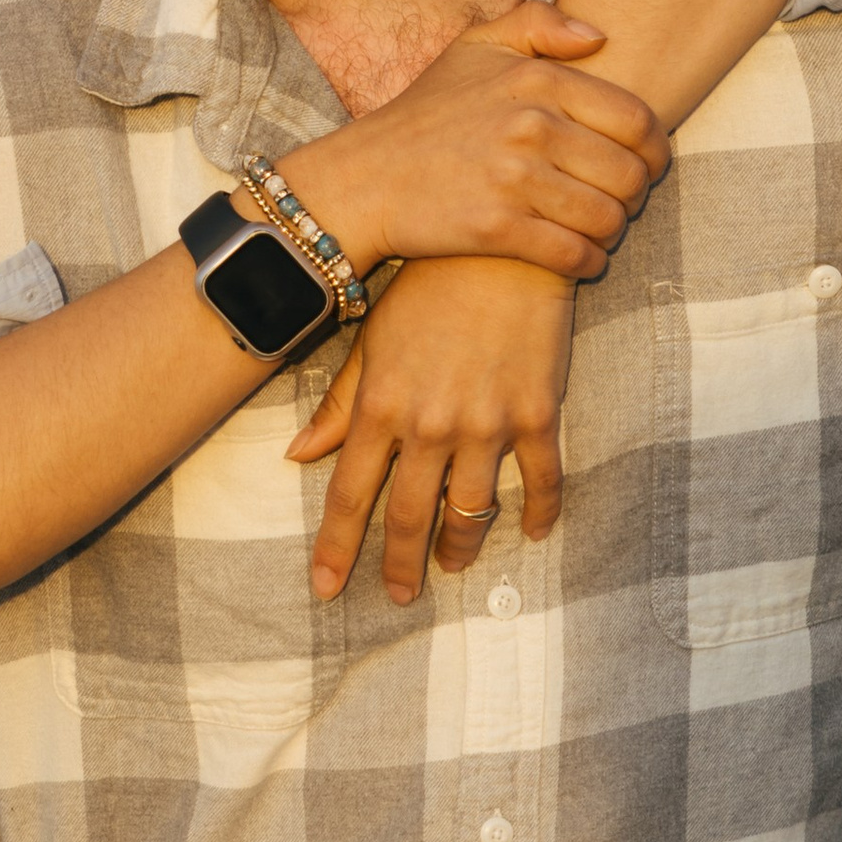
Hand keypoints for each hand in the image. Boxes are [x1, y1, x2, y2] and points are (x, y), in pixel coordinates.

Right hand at [284, 3, 668, 284]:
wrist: (363, 179)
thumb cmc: (425, 114)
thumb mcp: (473, 48)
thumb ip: (537, 24)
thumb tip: (598, 35)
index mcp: (538, 81)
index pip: (636, 121)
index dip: (655, 150)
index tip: (647, 165)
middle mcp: (531, 126)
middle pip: (629, 174)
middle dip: (635, 197)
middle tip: (620, 204)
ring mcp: (515, 180)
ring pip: (607, 218)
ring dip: (613, 233)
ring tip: (599, 231)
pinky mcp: (497, 229)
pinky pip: (574, 255)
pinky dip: (588, 263)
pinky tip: (581, 259)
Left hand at [290, 259, 574, 603]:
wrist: (502, 245)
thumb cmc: (428, 288)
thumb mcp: (372, 341)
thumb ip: (340, 404)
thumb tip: (300, 455)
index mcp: (381, 406)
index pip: (349, 494)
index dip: (336, 546)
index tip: (326, 588)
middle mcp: (430, 424)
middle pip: (408, 517)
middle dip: (399, 565)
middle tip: (397, 596)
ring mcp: (487, 423)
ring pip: (472, 510)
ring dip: (462, 547)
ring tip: (455, 564)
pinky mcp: (538, 413)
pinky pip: (541, 480)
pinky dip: (539, 511)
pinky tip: (534, 531)